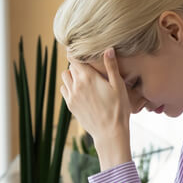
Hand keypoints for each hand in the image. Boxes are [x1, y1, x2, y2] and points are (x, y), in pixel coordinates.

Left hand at [60, 49, 131, 168]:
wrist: (110, 133)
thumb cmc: (118, 109)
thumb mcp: (118, 86)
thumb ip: (111, 66)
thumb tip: (108, 49)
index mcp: (88, 77)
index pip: (74, 58)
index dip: (77, 53)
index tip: (83, 53)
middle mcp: (76, 85)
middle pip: (70, 67)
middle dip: (77, 65)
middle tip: (89, 69)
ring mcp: (71, 96)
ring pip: (64, 78)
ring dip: (72, 76)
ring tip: (84, 80)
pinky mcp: (70, 105)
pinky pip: (64, 90)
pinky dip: (69, 87)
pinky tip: (81, 91)